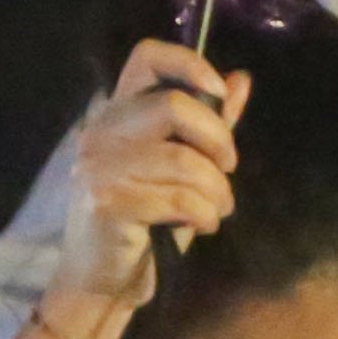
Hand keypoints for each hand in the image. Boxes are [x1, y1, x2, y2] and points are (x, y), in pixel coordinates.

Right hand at [42, 38, 245, 336]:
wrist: (102, 280)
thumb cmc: (146, 221)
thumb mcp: (183, 168)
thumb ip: (208, 125)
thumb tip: (240, 79)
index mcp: (118, 114)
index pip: (148, 58)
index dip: (190, 64)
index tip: (217, 95)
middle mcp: (101, 132)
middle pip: (175, 106)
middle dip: (218, 140)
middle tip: (227, 168)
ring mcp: (97, 166)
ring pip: (184, 160)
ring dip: (217, 190)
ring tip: (217, 208)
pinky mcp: (106, 202)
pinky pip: (178, 198)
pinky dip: (205, 213)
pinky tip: (203, 224)